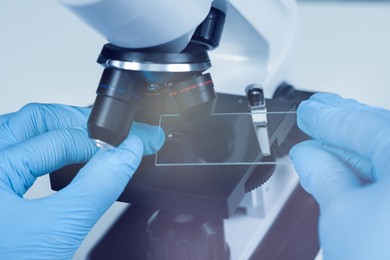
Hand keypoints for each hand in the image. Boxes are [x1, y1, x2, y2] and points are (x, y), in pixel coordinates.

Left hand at [0, 103, 163, 258]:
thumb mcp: (52, 235)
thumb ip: (94, 188)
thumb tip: (126, 154)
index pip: (61, 138)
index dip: (105, 141)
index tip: (134, 144)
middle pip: (37, 120)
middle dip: (84, 123)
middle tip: (117, 134)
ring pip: (24, 131)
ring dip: (64, 132)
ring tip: (96, 142)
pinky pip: (16, 150)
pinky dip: (47, 149)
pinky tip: (64, 159)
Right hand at [290, 93, 389, 259]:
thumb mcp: (342, 215)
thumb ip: (325, 176)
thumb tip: (309, 155)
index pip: (364, 124)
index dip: (329, 117)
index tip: (311, 111)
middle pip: (384, 135)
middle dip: (345, 126)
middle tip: (318, 115)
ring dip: (358, 151)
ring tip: (328, 144)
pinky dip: (375, 175)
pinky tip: (352, 173)